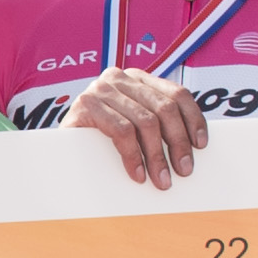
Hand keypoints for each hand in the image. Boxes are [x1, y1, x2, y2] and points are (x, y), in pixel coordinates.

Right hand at [73, 68, 211, 190]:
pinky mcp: (86, 105)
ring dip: (157, 156)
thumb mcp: (133, 126)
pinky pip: (121, 131)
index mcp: (137, 79)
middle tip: (184, 171)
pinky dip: (133, 156)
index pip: (177, 94)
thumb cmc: (98, 141)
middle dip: (177, 143)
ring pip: (146, 121)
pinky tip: (137, 173)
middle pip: (165, 108)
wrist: (56, 149)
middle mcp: (120, 78)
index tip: (201, 145)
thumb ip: (155, 124)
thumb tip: (193, 146)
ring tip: (161, 179)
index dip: (193, 120)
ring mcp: (101, 89)